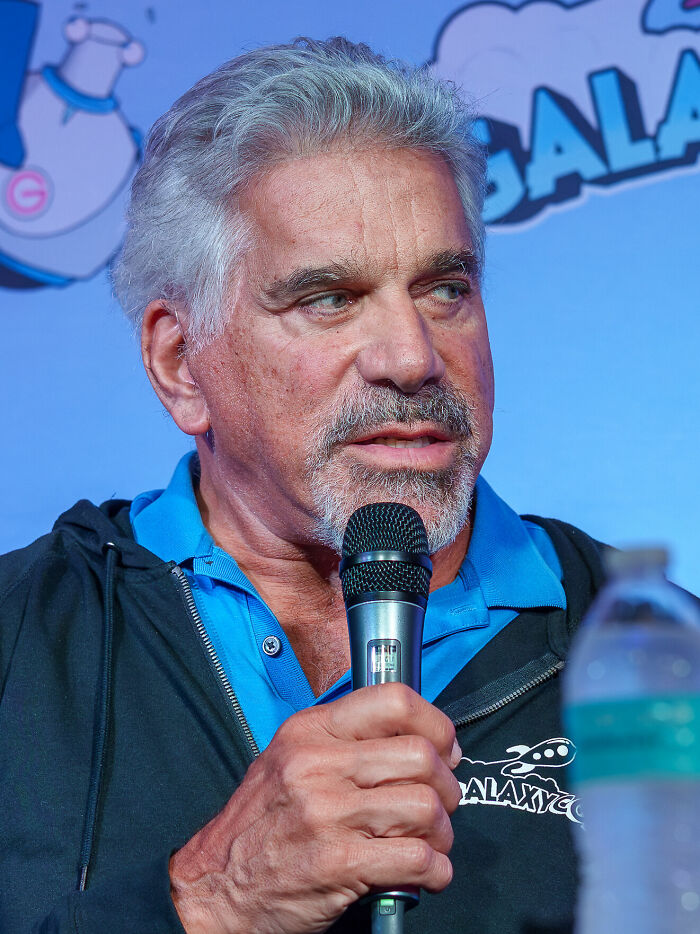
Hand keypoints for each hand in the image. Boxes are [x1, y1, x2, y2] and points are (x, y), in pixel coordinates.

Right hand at [169, 683, 461, 933]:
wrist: (214, 887)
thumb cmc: (259, 824)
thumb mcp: (288, 758)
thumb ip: (344, 742)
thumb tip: (416, 740)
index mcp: (310, 731)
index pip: (394, 701)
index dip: (436, 724)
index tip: (445, 748)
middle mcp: (317, 764)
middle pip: (420, 756)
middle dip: (446, 786)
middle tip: (441, 804)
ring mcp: (327, 813)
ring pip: (425, 807)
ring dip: (442, 833)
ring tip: (431, 843)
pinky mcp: (338, 863)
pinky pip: (416, 859)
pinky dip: (435, 871)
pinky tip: (425, 873)